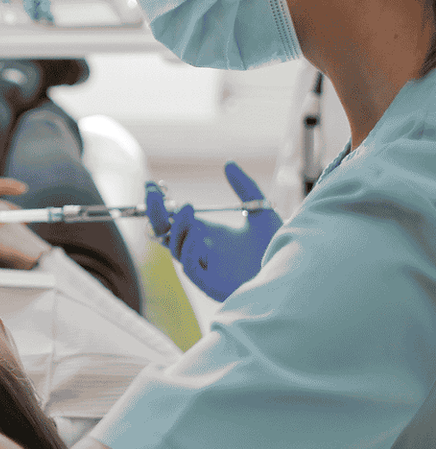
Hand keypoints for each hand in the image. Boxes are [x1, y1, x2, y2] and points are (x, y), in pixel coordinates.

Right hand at [144, 162, 282, 301]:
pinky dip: (190, 251)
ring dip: (178, 228)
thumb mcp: (261, 211)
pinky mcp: (211, 285)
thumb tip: (228, 164)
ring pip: (176, 249)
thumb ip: (245, 187)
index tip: (152, 184)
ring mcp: (205, 268)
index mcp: (207, 234)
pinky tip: (199, 235)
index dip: (160, 203)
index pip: (173, 218)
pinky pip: (191, 269)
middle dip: (156, 213)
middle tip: (154, 193)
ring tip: (188, 208)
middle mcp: (201, 250)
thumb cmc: (278, 247)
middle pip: (165, 233)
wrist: (296, 273)